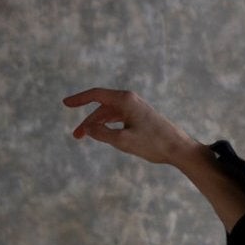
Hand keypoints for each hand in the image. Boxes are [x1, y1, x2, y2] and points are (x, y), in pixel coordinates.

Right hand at [62, 86, 190, 167]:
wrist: (179, 148)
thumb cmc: (153, 144)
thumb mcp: (123, 141)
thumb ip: (102, 133)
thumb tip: (87, 129)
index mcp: (125, 100)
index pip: (96, 95)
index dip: (79, 99)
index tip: (65, 104)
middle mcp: (130, 100)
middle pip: (102, 107)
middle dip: (88, 121)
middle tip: (76, 137)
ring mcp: (136, 108)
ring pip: (110, 114)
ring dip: (98, 125)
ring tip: (86, 138)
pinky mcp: (141, 117)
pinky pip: (119, 118)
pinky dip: (109, 126)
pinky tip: (105, 135)